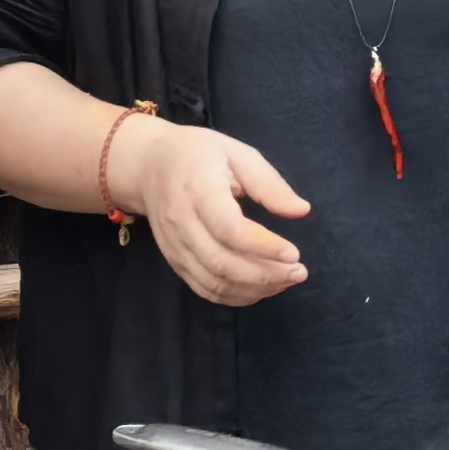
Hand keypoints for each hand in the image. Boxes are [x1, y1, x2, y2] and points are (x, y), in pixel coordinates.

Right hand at [120, 117, 311, 305]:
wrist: (146, 166)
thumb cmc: (197, 154)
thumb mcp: (237, 153)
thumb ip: (269, 183)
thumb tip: (302, 211)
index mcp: (198, 190)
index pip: (229, 229)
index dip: (264, 247)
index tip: (294, 254)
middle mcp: (181, 223)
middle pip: (221, 263)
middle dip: (264, 275)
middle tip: (298, 273)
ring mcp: (174, 247)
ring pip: (214, 282)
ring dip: (254, 289)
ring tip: (285, 281)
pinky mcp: (174, 261)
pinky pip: (204, 288)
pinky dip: (235, 296)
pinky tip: (261, 288)